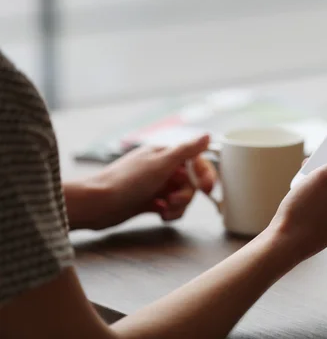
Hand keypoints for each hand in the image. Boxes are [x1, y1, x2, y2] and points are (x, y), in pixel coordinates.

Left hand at [66, 135, 216, 229]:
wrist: (97, 204)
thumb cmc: (127, 181)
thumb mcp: (161, 163)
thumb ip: (186, 151)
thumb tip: (208, 136)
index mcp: (165, 154)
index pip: (195, 161)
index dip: (204, 174)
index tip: (207, 188)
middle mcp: (162, 168)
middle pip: (190, 182)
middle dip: (186, 194)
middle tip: (172, 200)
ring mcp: (156, 185)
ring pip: (182, 196)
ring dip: (178, 206)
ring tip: (164, 209)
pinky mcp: (150, 201)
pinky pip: (170, 207)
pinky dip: (168, 212)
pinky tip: (157, 213)